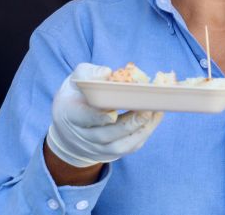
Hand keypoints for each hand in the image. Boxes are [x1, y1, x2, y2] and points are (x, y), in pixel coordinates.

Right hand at [46, 63, 163, 167]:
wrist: (69, 127)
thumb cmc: (78, 96)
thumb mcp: (77, 81)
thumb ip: (89, 73)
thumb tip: (107, 73)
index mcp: (70, 114)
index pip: (83, 118)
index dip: (99, 117)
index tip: (114, 112)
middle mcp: (81, 135)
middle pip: (105, 135)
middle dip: (128, 123)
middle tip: (147, 109)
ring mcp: (95, 147)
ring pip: (119, 145)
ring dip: (140, 129)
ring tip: (155, 112)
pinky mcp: (109, 153)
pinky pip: (128, 147)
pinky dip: (143, 134)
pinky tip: (155, 118)